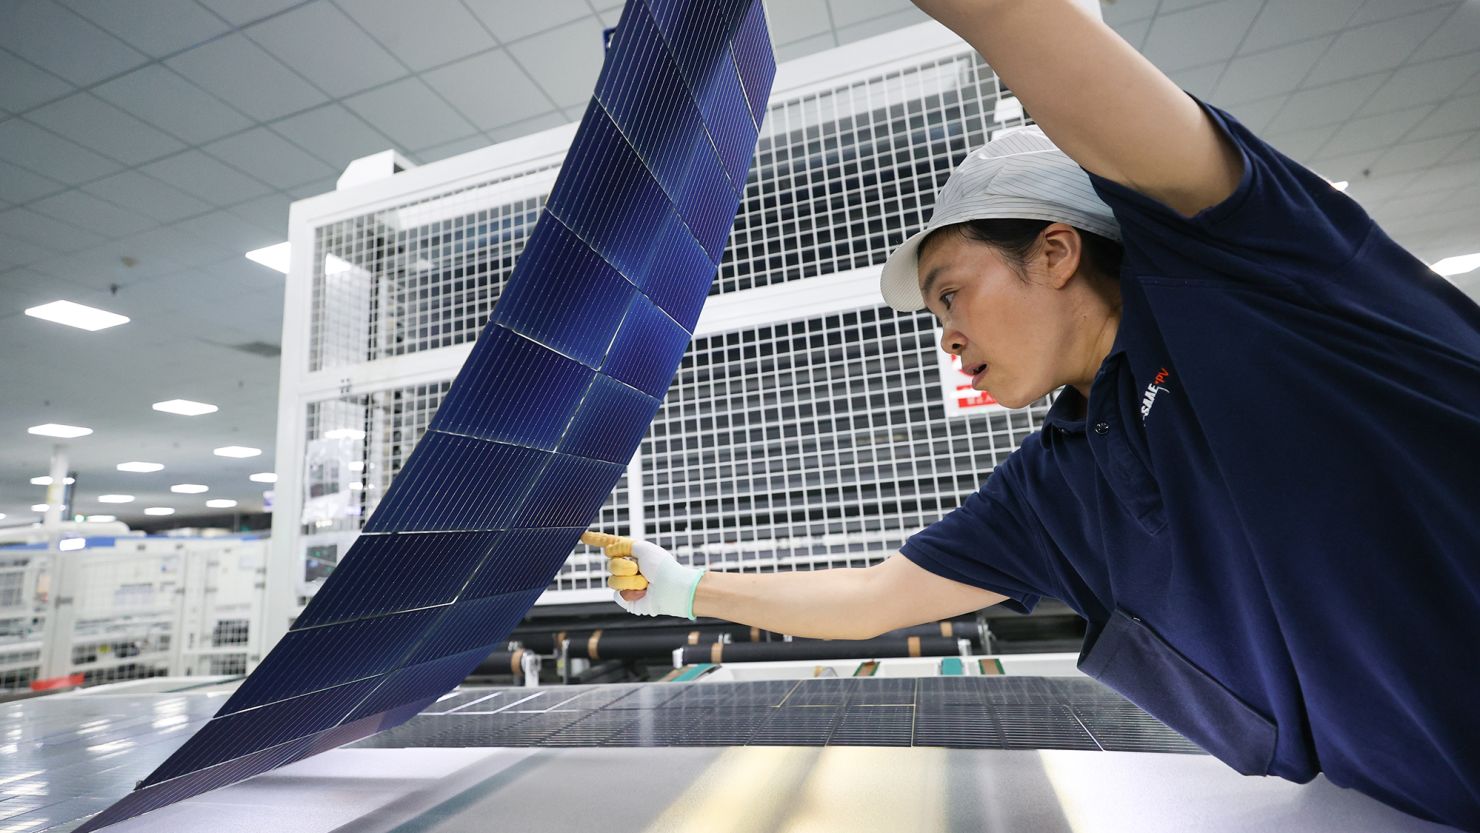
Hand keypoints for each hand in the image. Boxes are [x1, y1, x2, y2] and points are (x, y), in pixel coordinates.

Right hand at [581, 531, 704, 619]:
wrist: (671, 587)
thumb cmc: (661, 567)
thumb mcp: (642, 548)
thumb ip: (623, 545)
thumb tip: (608, 551)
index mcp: (632, 553)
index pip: (610, 545)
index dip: (596, 540)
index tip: (583, 536)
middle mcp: (628, 567)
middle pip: (610, 564)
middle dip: (623, 565)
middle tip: (638, 569)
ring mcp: (626, 583)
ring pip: (612, 580)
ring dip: (630, 580)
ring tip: (645, 582)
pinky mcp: (626, 598)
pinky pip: (617, 594)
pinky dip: (631, 591)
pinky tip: (642, 592)